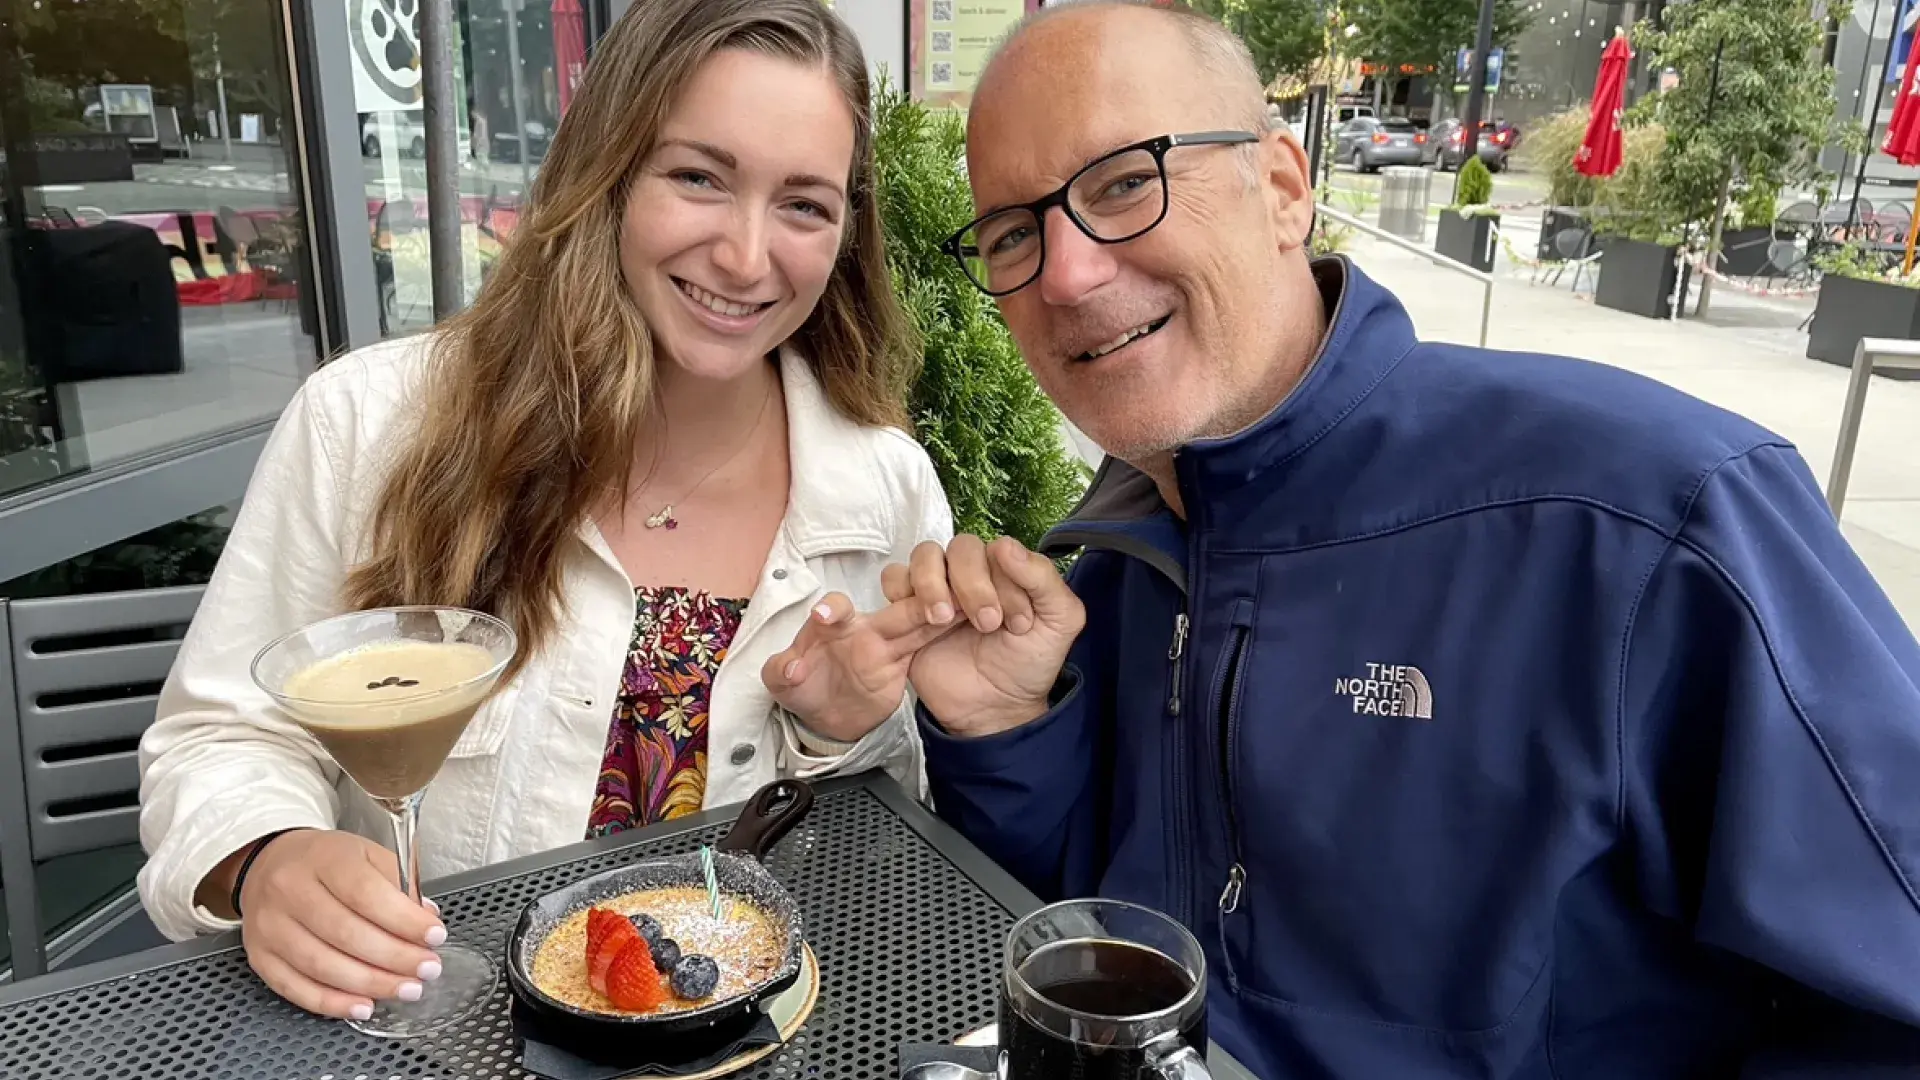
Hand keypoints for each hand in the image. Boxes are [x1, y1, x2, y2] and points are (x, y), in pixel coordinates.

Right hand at [230, 829, 447, 1019]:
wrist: (270, 864)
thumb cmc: (327, 862)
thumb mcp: (368, 854)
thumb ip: (400, 884)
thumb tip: (426, 918)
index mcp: (323, 858)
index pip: (366, 893)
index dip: (404, 920)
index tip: (435, 936)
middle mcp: (290, 890)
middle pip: (346, 933)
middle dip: (394, 958)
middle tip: (427, 970)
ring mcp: (270, 926)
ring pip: (322, 965)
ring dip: (370, 984)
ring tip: (405, 989)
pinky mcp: (259, 956)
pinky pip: (295, 987)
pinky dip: (332, 1003)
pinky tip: (364, 1006)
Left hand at [761, 591, 956, 742]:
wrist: (828, 715)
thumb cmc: (804, 686)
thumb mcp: (781, 684)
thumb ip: (780, 672)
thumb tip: (792, 668)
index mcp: (831, 628)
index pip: (836, 610)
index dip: (833, 609)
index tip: (826, 617)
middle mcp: (863, 628)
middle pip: (893, 610)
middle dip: (914, 602)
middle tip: (931, 603)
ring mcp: (888, 642)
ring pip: (920, 622)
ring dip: (941, 613)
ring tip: (965, 606)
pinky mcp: (905, 658)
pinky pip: (931, 639)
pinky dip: (951, 629)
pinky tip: (976, 619)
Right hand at [885, 535, 1084, 736]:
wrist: (994, 710)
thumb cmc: (1028, 664)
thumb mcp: (1059, 622)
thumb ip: (1045, 581)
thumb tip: (1005, 546)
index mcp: (1007, 570)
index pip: (997, 550)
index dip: (1006, 583)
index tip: (1018, 624)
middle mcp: (971, 573)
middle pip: (960, 548)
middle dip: (973, 584)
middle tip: (987, 624)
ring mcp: (938, 589)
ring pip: (924, 555)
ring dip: (933, 583)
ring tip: (944, 620)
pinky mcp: (908, 609)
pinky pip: (893, 579)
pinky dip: (902, 592)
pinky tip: (922, 621)